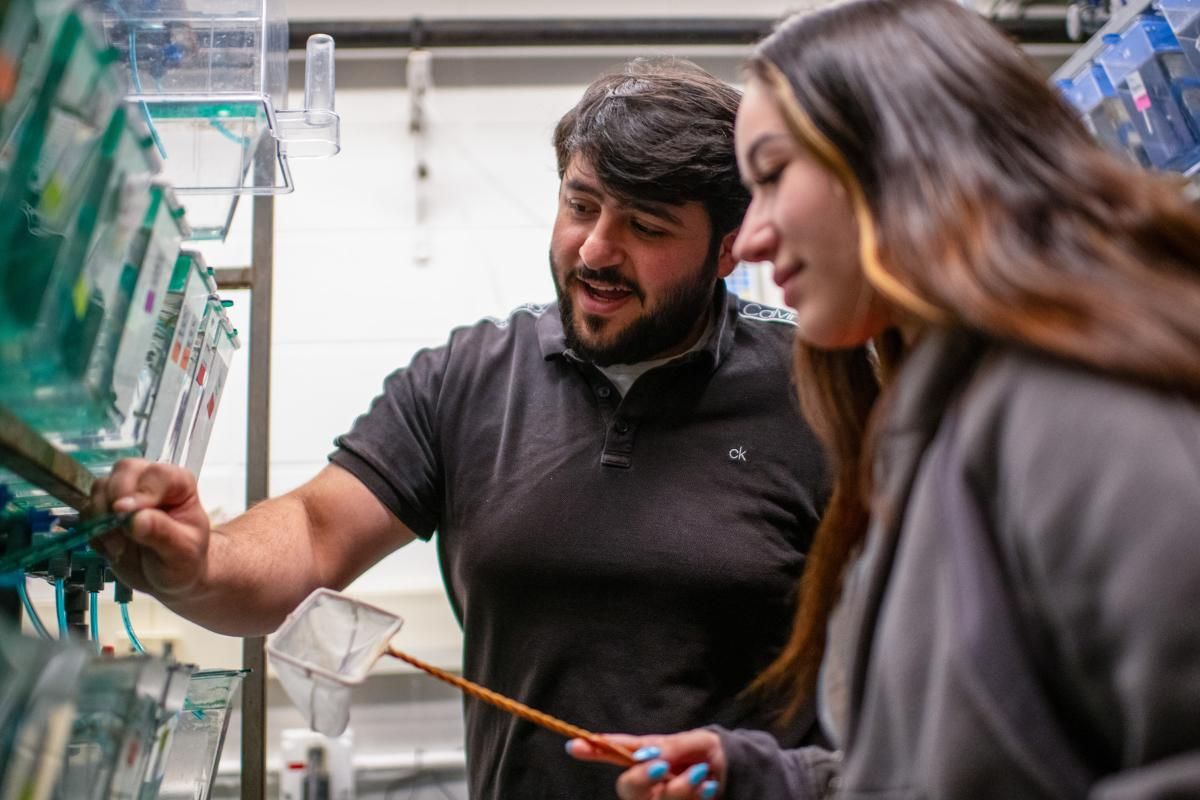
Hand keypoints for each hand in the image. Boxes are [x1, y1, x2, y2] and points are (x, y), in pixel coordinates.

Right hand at [90, 458, 210, 598]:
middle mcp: (151, 482)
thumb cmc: (183, 560)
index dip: (141, 491)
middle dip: (115, 500)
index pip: (158, 474)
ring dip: (101, 518)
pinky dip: (93, 530)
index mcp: (179, 484)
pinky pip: (87, 510)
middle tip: (121, 531)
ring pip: (101, 487)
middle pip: (124, 470)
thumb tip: (136, 518)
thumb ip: (161, 532)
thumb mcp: (181, 552)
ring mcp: (125, 493)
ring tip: (119, 548)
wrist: (167, 578)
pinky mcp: (104, 510)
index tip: (128, 514)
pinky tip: (111, 549)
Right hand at [567, 730, 724, 799]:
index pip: (616, 751)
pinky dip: (696, 799)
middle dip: (641, 778)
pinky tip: (708, 789)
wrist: (737, 774)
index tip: (574, 745)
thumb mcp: (698, 741)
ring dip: (681, 789)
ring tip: (702, 774)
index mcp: (649, 754)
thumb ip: (672, 746)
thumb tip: (646, 756)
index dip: (594, 749)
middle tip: (662, 766)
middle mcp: (650, 781)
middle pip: (627, 788)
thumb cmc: (711, 753)